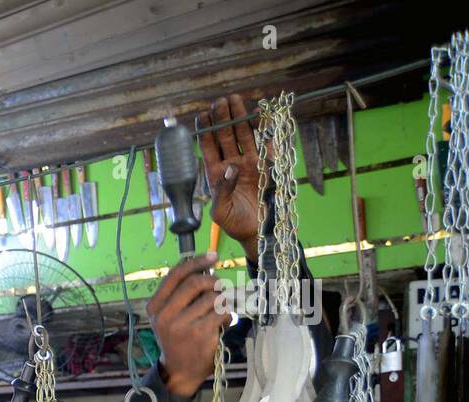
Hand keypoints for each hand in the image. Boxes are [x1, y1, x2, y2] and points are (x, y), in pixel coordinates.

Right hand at [147, 253, 224, 395]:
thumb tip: (204, 268)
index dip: (196, 262)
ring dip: (221, 302)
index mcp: (155, 308)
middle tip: (219, 288)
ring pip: (212, 297)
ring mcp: (183, 325)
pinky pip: (222, 313)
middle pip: (196, 283)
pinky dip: (227, 316)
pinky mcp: (201, 333)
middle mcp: (165, 316)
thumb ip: (178, 295)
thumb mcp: (167, 317)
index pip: (175, 275)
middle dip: (213, 282)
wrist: (180, 371)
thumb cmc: (177, 340)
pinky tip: (222, 324)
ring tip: (218, 312)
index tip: (212, 256)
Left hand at [198, 94, 261, 258]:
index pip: (208, 148)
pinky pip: (265, 144)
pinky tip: (261, 115)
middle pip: (226, 137)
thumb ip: (222, 189)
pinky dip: (264, 130)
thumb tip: (231, 167)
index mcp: (216, 175)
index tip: (202, 115)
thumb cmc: (234, 224)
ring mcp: (250, 164)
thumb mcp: (220, 210)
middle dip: (222, 118)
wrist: (258, 233)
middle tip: (220, 101)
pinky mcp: (266, 166)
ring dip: (239, 118)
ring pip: (244, 136)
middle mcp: (231, 165)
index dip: (206, 132)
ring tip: (235, 100)